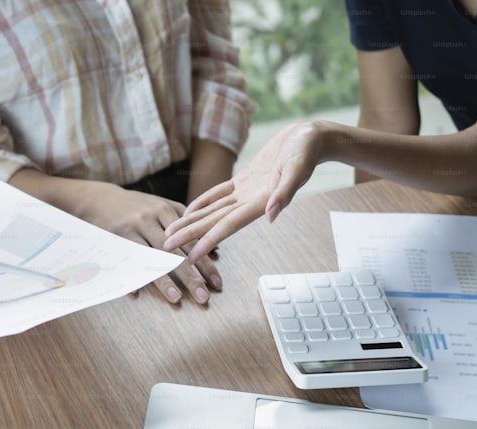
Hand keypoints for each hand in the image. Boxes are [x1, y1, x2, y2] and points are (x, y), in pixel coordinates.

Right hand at [73, 182, 221, 304]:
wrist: (101, 198)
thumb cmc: (138, 206)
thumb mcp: (164, 207)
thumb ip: (189, 225)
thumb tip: (216, 248)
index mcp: (167, 211)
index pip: (192, 241)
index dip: (205, 263)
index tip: (217, 283)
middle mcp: (151, 219)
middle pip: (175, 252)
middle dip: (191, 276)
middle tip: (204, 297)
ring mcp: (132, 228)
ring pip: (151, 257)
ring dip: (164, 280)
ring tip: (176, 298)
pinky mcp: (114, 237)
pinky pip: (125, 260)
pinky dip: (130, 275)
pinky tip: (137, 293)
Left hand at [164, 121, 323, 261]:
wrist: (311, 138)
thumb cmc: (306, 151)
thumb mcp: (297, 169)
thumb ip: (285, 193)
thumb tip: (271, 216)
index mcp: (261, 202)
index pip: (228, 226)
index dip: (207, 242)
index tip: (190, 257)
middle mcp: (251, 201)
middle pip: (213, 222)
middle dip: (189, 236)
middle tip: (165, 247)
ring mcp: (246, 192)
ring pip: (212, 211)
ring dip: (191, 223)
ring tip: (170, 234)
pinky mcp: (244, 180)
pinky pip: (218, 195)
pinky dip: (203, 204)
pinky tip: (189, 211)